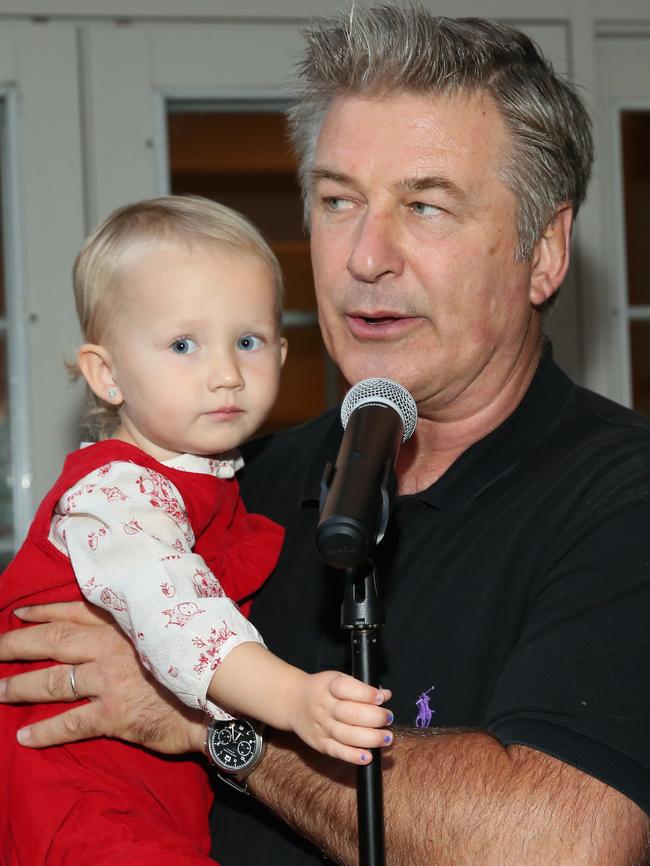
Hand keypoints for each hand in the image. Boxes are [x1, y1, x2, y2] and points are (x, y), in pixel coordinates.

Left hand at [0, 601, 205, 753]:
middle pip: (53, 642)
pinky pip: (69, 724)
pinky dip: (44, 731)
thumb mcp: (175, 625)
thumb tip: (141, 609)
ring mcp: (109, 681)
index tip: (20, 614)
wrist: (220, 701)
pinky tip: (24, 737)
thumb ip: (150, 619)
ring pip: (54, 681)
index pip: (74, 611)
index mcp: (126, 623)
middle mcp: (111, 648)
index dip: (44, 612)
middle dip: (18, 644)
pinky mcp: (113, 716)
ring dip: (21, 686)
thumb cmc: (202, 658)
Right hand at [292, 671, 392, 764]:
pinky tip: (368, 756)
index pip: (347, 689)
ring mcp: (322, 726)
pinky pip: (338, 752)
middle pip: (351, 714)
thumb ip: (362, 687)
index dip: (367, 694)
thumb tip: (385, 694)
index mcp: (330, 686)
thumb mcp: (339, 679)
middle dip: (375, 718)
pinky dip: (353, 756)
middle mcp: (325, 706)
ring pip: (347, 735)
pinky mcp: (320, 743)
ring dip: (371, 738)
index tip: (381, 698)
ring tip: (387, 738)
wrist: (293, 701)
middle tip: (388, 718)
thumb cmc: (323, 689)